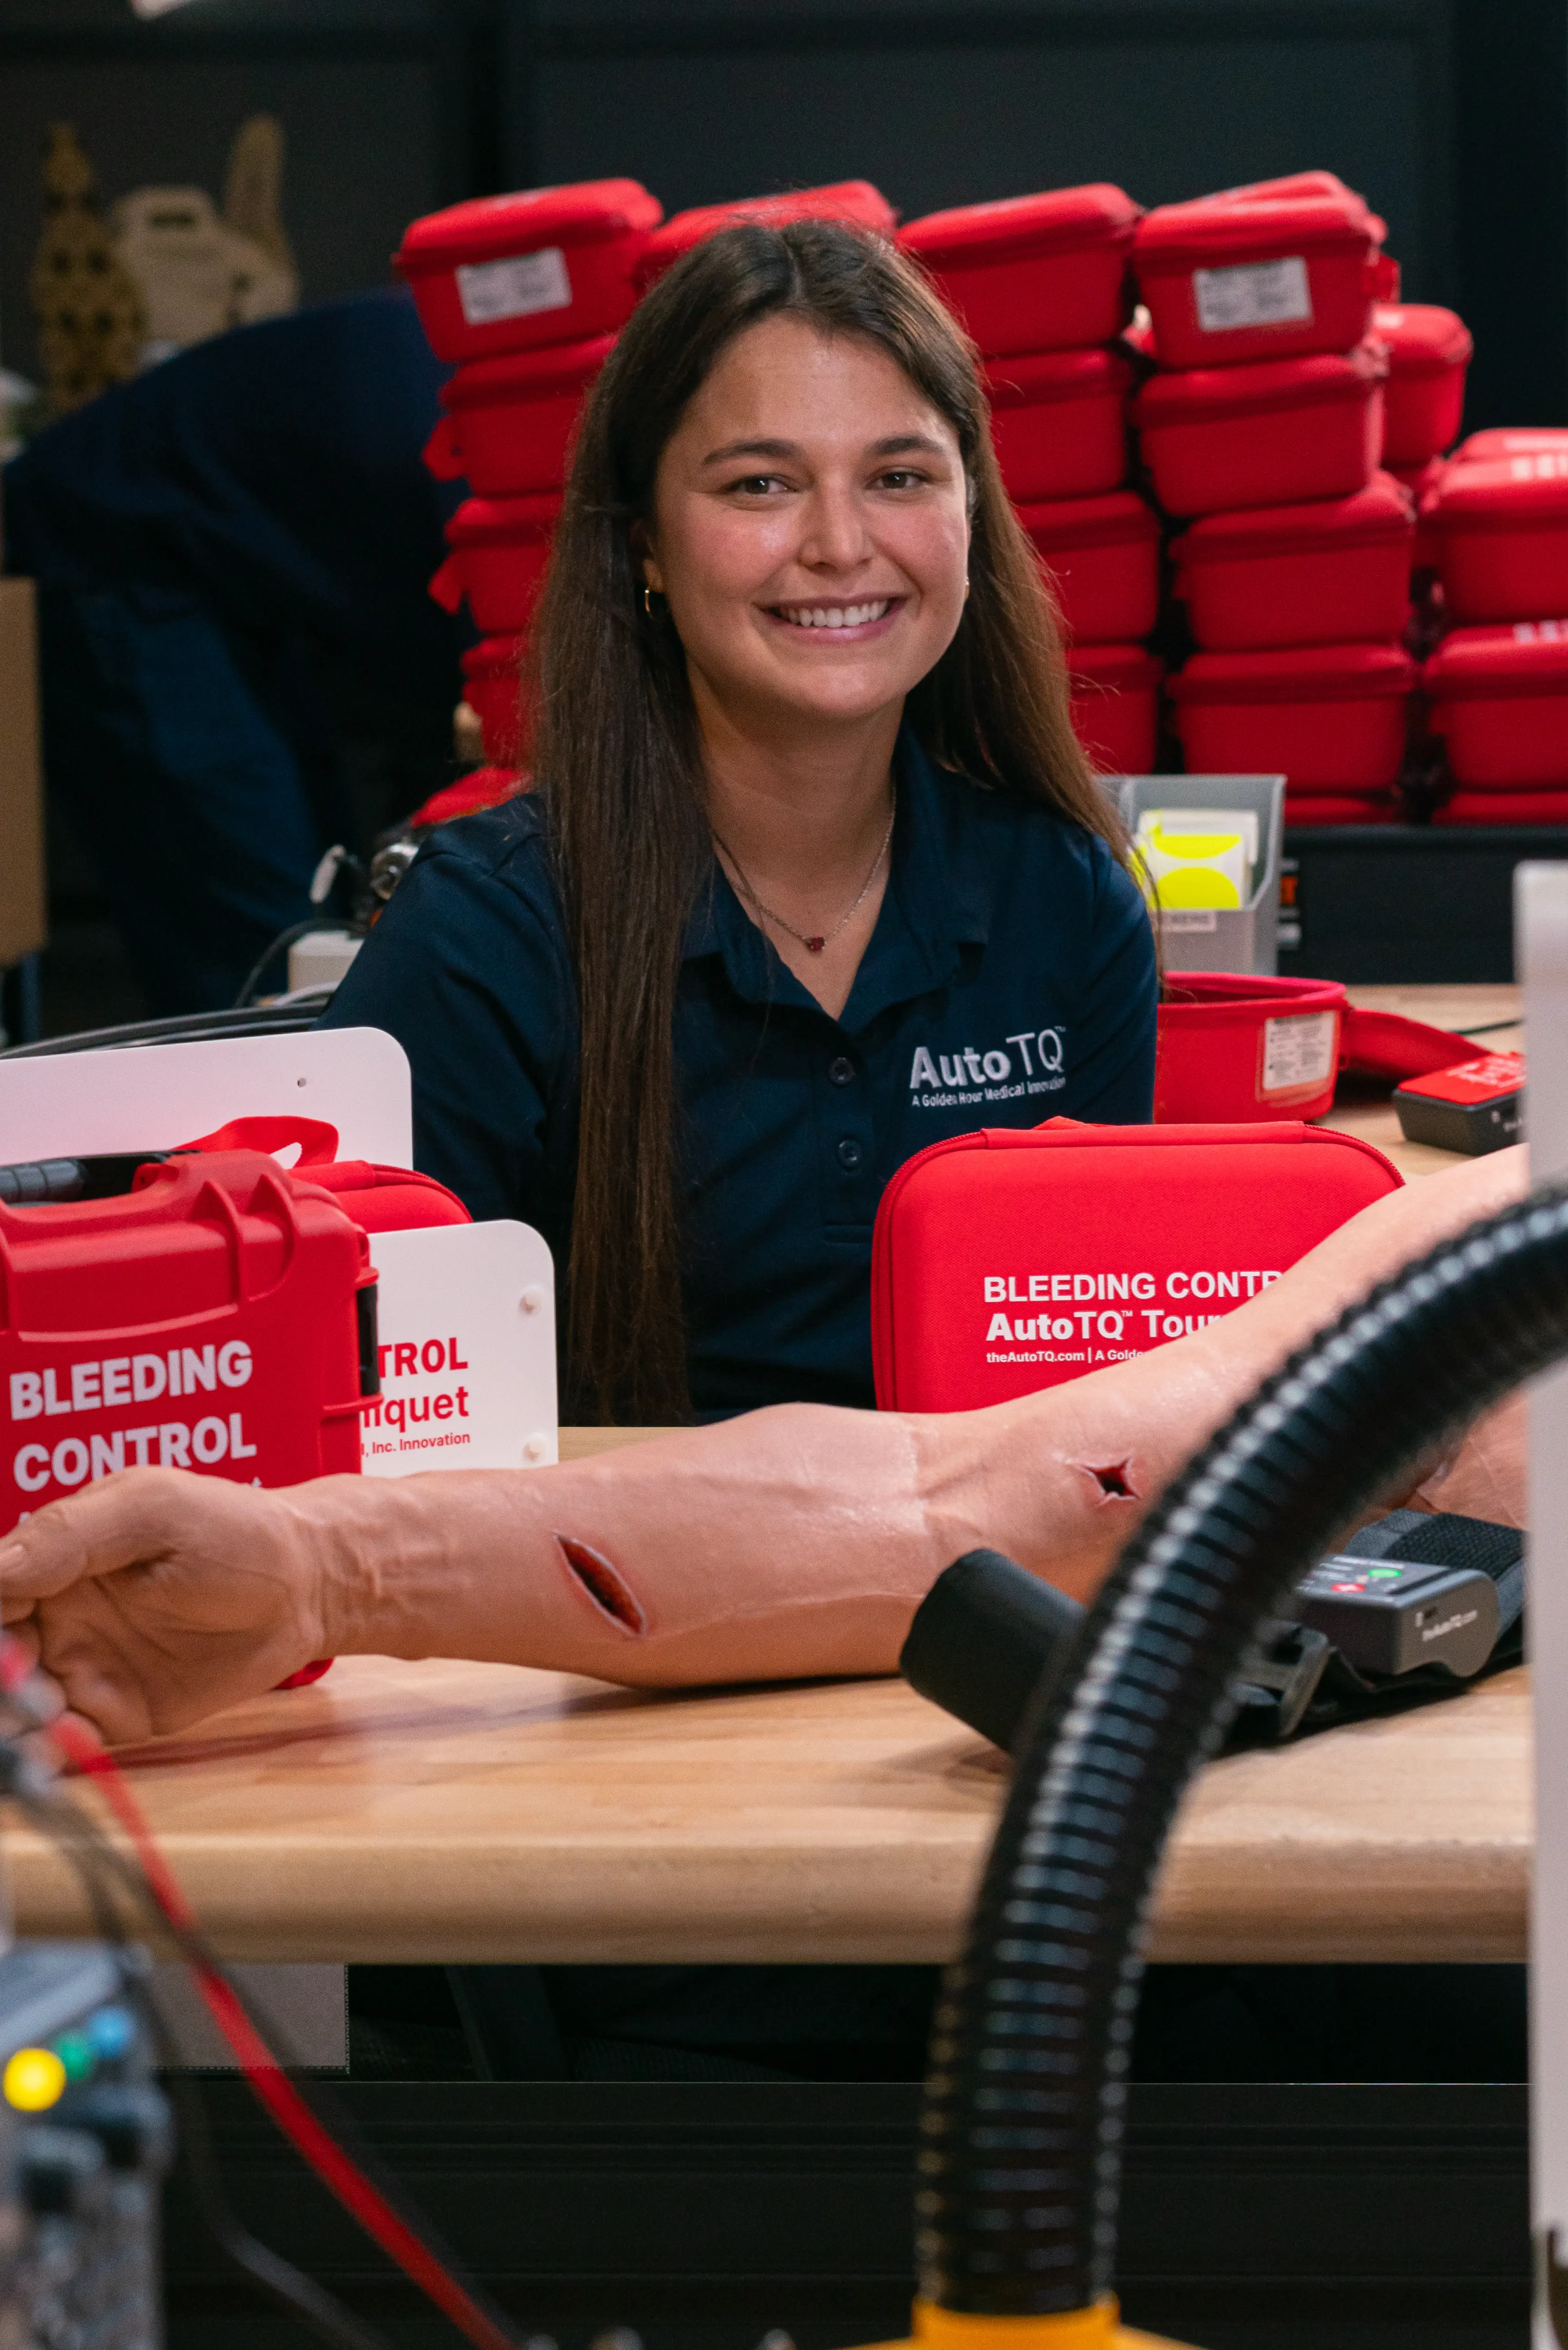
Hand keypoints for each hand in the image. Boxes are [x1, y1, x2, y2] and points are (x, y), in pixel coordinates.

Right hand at [0, 1469, 330, 1743]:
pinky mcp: (118, 1715)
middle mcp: (61, 1617)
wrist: (307, 1587)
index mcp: (58, 1560)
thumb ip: (70, 1536)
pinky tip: (44, 1753)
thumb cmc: (235, 1531)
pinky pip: (64, 1744)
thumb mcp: (152, 1511)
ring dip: (9, 1723)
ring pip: (20, 1707)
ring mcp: (86, 1668)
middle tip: (12, 1691)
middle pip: (1, 1657)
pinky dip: (44, 1755)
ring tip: (15, 1734)